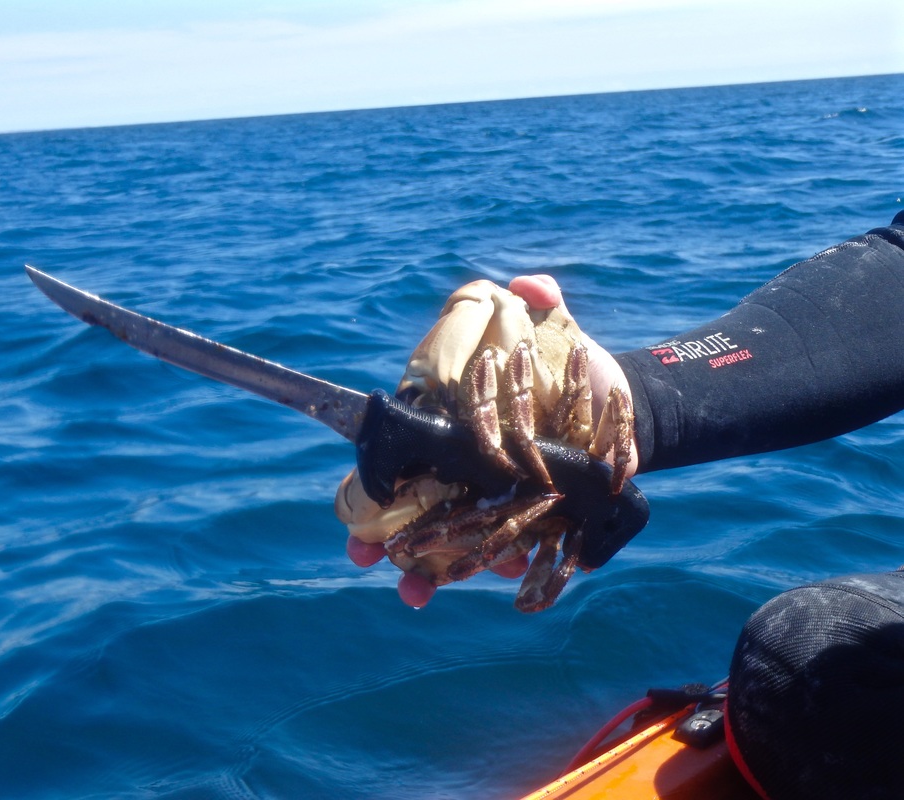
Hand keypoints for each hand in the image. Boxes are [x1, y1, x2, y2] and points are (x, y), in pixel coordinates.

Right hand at [346, 275, 638, 607]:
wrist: (624, 414)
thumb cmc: (579, 371)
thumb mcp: (560, 332)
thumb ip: (543, 301)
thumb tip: (531, 283)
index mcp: (456, 428)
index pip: (403, 455)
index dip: (372, 481)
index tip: (356, 499)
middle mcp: (466, 466)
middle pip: (413, 507)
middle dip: (383, 538)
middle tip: (363, 558)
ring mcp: (494, 498)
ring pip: (450, 538)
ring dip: (426, 570)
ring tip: (415, 593)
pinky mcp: (528, 520)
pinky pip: (503, 547)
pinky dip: (497, 564)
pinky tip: (493, 577)